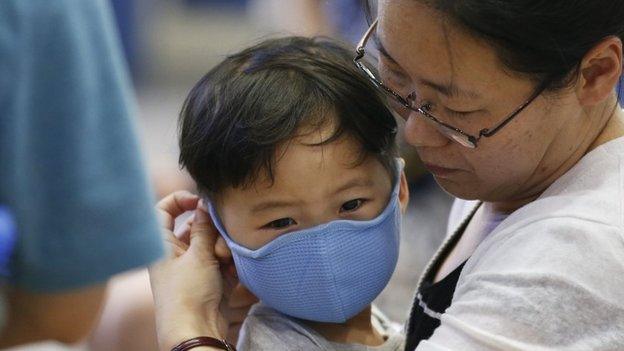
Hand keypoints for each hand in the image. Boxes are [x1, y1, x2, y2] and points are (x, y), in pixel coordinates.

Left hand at [175, 199, 258, 342]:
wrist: (197, 330)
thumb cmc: (188, 293)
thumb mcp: (198, 256)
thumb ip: (204, 228)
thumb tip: (204, 204)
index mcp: (162, 245)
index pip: (163, 211)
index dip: (180, 200)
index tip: (200, 200)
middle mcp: (176, 254)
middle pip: (195, 227)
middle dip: (211, 231)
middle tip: (217, 241)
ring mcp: (194, 266)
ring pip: (212, 243)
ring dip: (222, 249)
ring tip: (225, 261)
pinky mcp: (210, 279)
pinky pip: (222, 260)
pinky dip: (228, 263)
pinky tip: (231, 272)